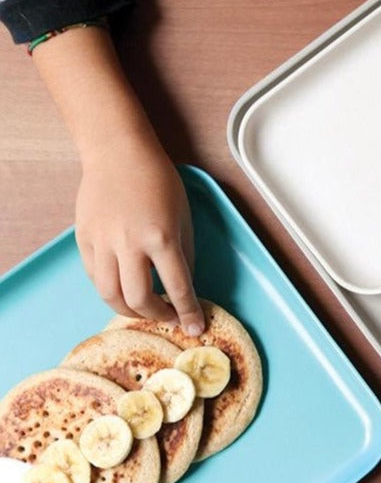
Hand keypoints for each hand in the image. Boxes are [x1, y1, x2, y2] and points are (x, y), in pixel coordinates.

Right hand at [75, 133, 204, 335]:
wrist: (119, 153)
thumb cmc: (159, 180)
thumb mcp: (184, 217)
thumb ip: (184, 253)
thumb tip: (184, 285)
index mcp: (162, 237)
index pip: (178, 288)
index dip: (188, 313)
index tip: (194, 328)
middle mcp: (130, 244)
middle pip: (139, 300)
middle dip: (158, 315)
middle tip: (170, 316)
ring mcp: (103, 243)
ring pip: (110, 295)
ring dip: (130, 310)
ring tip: (146, 309)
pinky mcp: (84, 240)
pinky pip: (95, 277)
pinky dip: (111, 289)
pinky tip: (124, 287)